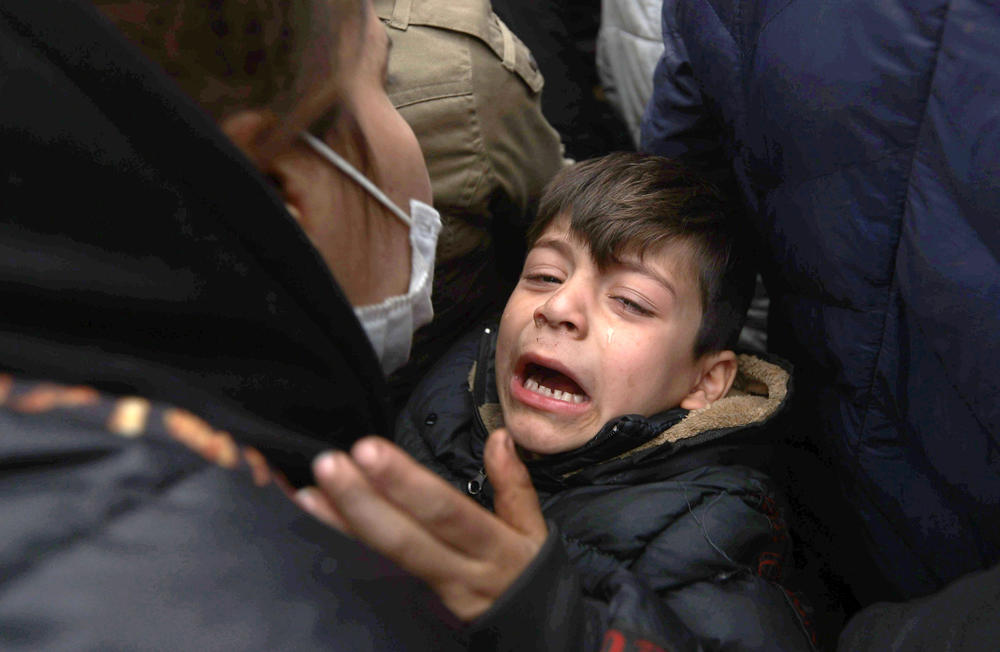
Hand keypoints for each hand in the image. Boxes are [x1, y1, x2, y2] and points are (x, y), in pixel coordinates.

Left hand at [295, 429, 546, 620]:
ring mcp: (433, 600)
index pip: (446, 512)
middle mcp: (459, 576)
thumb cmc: (526, 577)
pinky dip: (343, 556)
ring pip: (383, 566)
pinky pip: (374, 584)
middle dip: (362, 503)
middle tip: (328, 464)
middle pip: (405, 541)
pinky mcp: (413, 614)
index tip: (369, 451)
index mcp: (492, 549)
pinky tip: (315, 533)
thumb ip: (514, 486)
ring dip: (340, 531)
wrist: (532, 637)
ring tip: (307, 496)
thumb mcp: (534, 534)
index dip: (407, 485)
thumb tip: (499, 438)